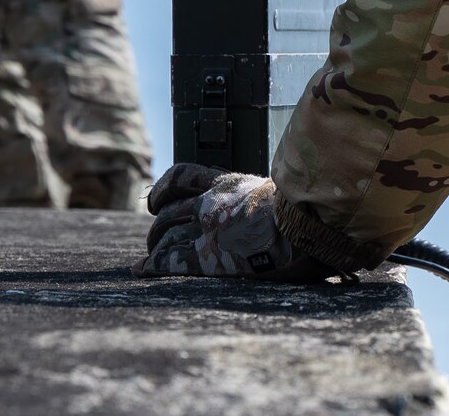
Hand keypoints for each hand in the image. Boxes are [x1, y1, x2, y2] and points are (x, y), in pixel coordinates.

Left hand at [138, 164, 326, 280]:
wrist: (307, 225)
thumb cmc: (303, 210)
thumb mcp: (275, 191)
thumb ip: (258, 197)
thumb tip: (266, 206)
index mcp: (227, 184)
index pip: (181, 177)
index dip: (163, 189)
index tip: (157, 202)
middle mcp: (210, 203)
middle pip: (168, 212)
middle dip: (158, 226)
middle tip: (156, 239)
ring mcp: (206, 230)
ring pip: (165, 236)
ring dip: (155, 247)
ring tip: (151, 258)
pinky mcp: (208, 257)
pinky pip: (170, 261)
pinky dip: (152, 265)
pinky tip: (142, 270)